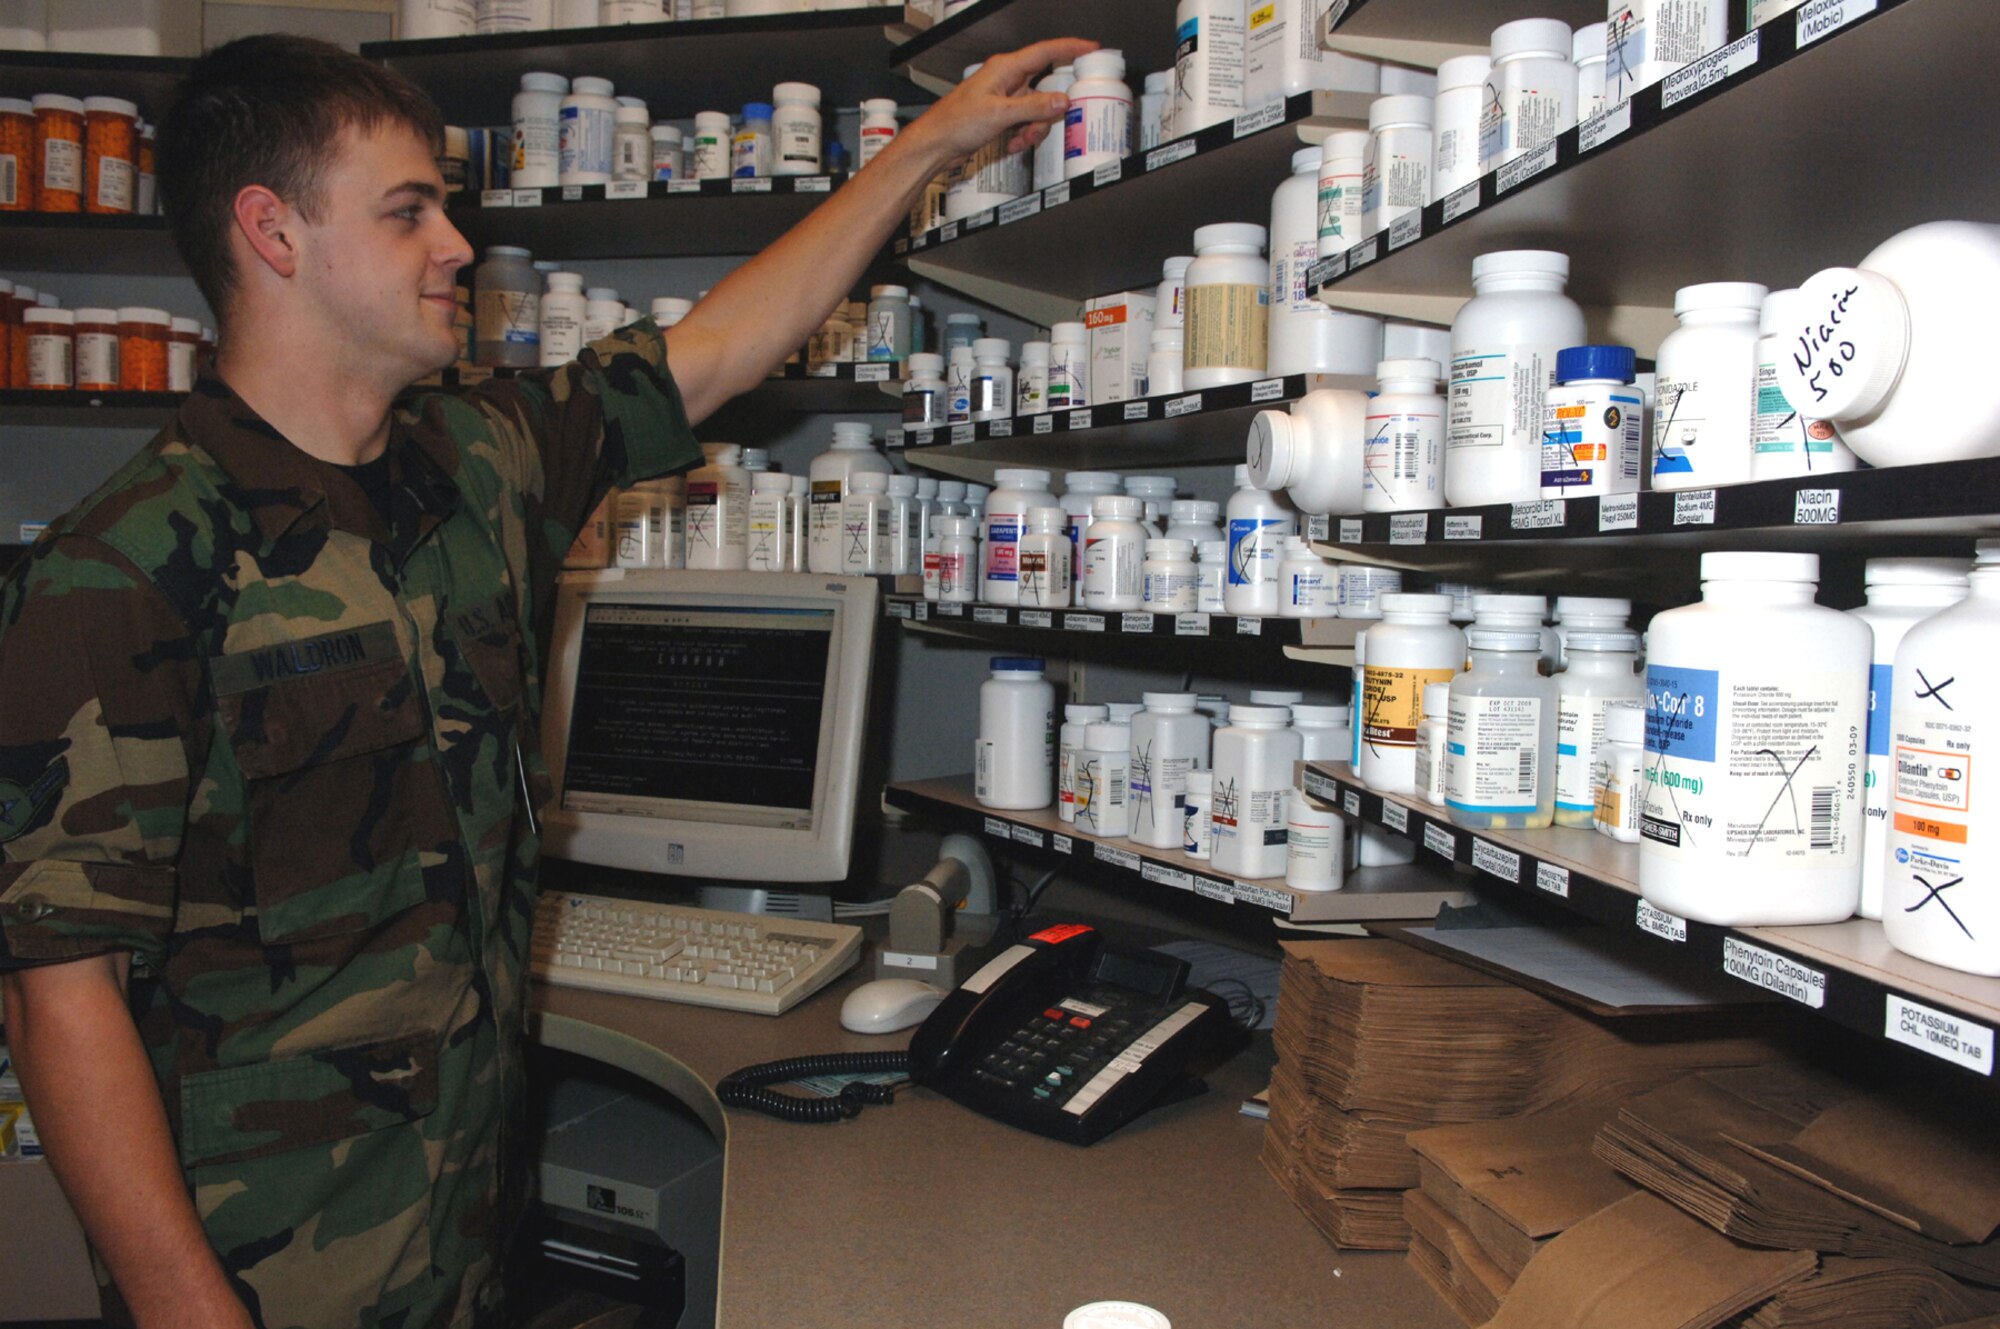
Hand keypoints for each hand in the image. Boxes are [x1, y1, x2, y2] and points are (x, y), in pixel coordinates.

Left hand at [903, 37, 1100, 162]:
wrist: (936, 144)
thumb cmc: (956, 123)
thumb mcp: (1000, 114)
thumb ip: (1033, 107)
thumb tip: (1061, 100)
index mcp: (1005, 69)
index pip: (1045, 51)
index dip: (1070, 48)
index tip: (1091, 48)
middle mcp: (1007, 79)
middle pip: (1045, 88)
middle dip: (1047, 111)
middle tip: (1043, 125)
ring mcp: (1005, 97)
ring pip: (1037, 109)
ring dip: (1034, 128)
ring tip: (1021, 139)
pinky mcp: (1002, 115)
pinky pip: (1026, 121)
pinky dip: (1024, 134)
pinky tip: (1013, 143)